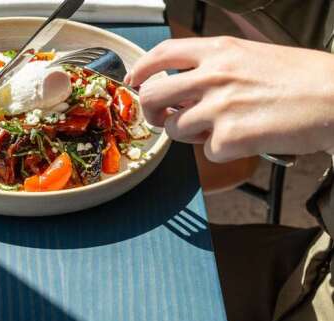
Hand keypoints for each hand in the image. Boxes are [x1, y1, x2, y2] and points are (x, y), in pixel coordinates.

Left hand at [125, 37, 333, 161]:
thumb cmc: (302, 80)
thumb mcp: (253, 56)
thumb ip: (214, 68)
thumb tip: (184, 85)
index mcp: (219, 51)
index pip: (163, 53)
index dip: (142, 69)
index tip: (135, 81)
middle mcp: (213, 76)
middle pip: (153, 95)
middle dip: (151, 112)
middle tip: (161, 118)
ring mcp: (218, 107)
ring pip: (174, 129)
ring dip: (190, 135)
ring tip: (222, 127)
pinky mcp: (229, 138)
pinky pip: (207, 152)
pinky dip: (223, 151)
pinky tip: (246, 138)